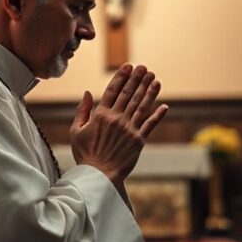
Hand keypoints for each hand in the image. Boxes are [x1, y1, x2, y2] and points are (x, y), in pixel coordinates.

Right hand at [69, 64, 168, 184]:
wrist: (98, 175)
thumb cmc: (85, 154)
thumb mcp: (76, 131)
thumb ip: (82, 111)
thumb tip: (86, 92)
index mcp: (101, 115)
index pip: (113, 90)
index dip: (122, 76)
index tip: (129, 66)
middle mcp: (117, 118)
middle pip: (129, 94)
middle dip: (137, 79)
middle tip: (145, 67)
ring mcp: (129, 128)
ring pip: (141, 105)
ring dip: (149, 91)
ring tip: (154, 79)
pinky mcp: (139, 140)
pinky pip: (150, 124)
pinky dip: (158, 115)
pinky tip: (164, 105)